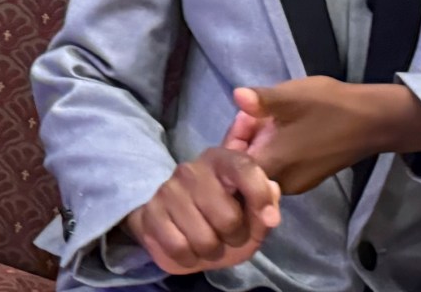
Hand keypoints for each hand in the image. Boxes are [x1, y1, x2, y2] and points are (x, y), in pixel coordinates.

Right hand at [123, 148, 280, 274]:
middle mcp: (192, 170)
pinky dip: (188, 258)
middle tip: (227, 235)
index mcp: (221, 161)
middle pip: (228, 218)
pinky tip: (187, 248)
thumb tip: (270, 207)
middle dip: (234, 237)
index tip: (270, 219)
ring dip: (210, 251)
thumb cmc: (223, 218)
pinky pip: (179, 248)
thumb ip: (266, 207)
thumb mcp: (252, 216)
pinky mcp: (150, 212)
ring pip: (204, 239)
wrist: (177, 227)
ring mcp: (167, 190)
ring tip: (206, 242)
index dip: (259, 195)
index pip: (243, 168)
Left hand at [223, 79, 420, 195]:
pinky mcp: (307, 179)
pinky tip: (281, 127)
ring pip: (262, 165)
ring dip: (258, 142)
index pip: (233, 165)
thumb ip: (262, 100)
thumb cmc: (332, 108)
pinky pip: (277, 166)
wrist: (375, 122)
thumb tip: (237, 95)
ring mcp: (296, 184)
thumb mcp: (293, 96)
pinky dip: (273, 148)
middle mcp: (282, 182)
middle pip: (245, 166)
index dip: (232, 139)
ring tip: (266, 116)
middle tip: (254, 111)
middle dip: (243, 138)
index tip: (244, 116)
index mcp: (274, 165)